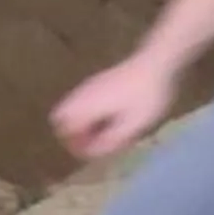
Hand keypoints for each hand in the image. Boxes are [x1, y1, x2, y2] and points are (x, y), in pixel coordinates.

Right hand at [51, 54, 178, 161]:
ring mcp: (87, 86)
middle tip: (93, 142)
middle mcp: (80, 95)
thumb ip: (111, 140)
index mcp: (86, 106)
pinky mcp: (96, 82)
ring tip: (104, 131)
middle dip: (72, 132)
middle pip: (60, 117)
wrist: (154, 63)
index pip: (63, 128)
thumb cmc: (145, 97)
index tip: (90, 152)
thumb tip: (93, 152)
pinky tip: (110, 116)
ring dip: (81, 122)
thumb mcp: (133, 125)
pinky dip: (88, 113)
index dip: (73, 143)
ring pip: (70, 108)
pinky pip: (81, 101)